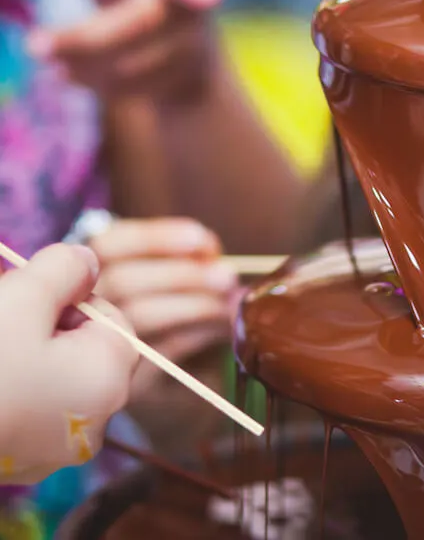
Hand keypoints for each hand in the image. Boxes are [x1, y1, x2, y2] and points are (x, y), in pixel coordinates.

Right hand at [0, 245, 137, 483]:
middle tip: (5, 319)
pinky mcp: (19, 463)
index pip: (111, 320)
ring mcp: (55, 449)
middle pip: (82, 352)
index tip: (27, 299)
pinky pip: (27, 411)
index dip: (70, 299)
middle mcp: (95, 423)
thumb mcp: (22, 297)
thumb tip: (87, 261)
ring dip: (23, 355)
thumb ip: (64, 269)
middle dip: (43, 327)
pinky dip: (10, 390)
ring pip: (52, 382)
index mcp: (110, 380)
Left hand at [27, 0, 225, 104]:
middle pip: (141, 25)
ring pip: (131, 65)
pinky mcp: (184, 83)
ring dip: (82, 63)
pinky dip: (92, 82)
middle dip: (86, 40)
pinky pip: (131, 88)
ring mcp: (193, 51)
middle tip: (34, 44)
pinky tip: (67, 73)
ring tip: (43, 53)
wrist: (187, 38)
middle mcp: (194, 12)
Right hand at [89, 218, 236, 399]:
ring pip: (138, 316)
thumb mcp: (185, 283)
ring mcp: (101, 353)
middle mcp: (84, 310)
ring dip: (195, 303)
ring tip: (230, 300)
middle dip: (182, 274)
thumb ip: (192, 262)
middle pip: (122, 280)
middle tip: (227, 275)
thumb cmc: (184, 319)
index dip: (157, 237)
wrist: (186, 383)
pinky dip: (200, 333)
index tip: (204, 241)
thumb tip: (215, 256)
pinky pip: (162, 352)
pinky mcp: (129, 386)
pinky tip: (225, 326)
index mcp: (94, 272)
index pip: (109, 244)